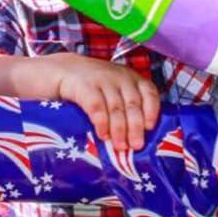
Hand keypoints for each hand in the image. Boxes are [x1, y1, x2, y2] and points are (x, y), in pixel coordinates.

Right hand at [45, 54, 159, 153]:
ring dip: (119, 130)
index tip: (150, 128)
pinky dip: (101, 123)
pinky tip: (102, 135)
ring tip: (120, 146)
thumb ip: (127, 108)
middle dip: (135, 127)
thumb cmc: (96, 87)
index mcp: (133, 79)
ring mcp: (103, 80)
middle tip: (136, 146)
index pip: (149, 92)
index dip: (152, 110)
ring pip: (116, 108)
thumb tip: (137, 140)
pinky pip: (96, 106)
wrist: (65, 70)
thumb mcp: (116, 90)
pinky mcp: (85, 86)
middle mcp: (121, 77)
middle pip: (133, 104)